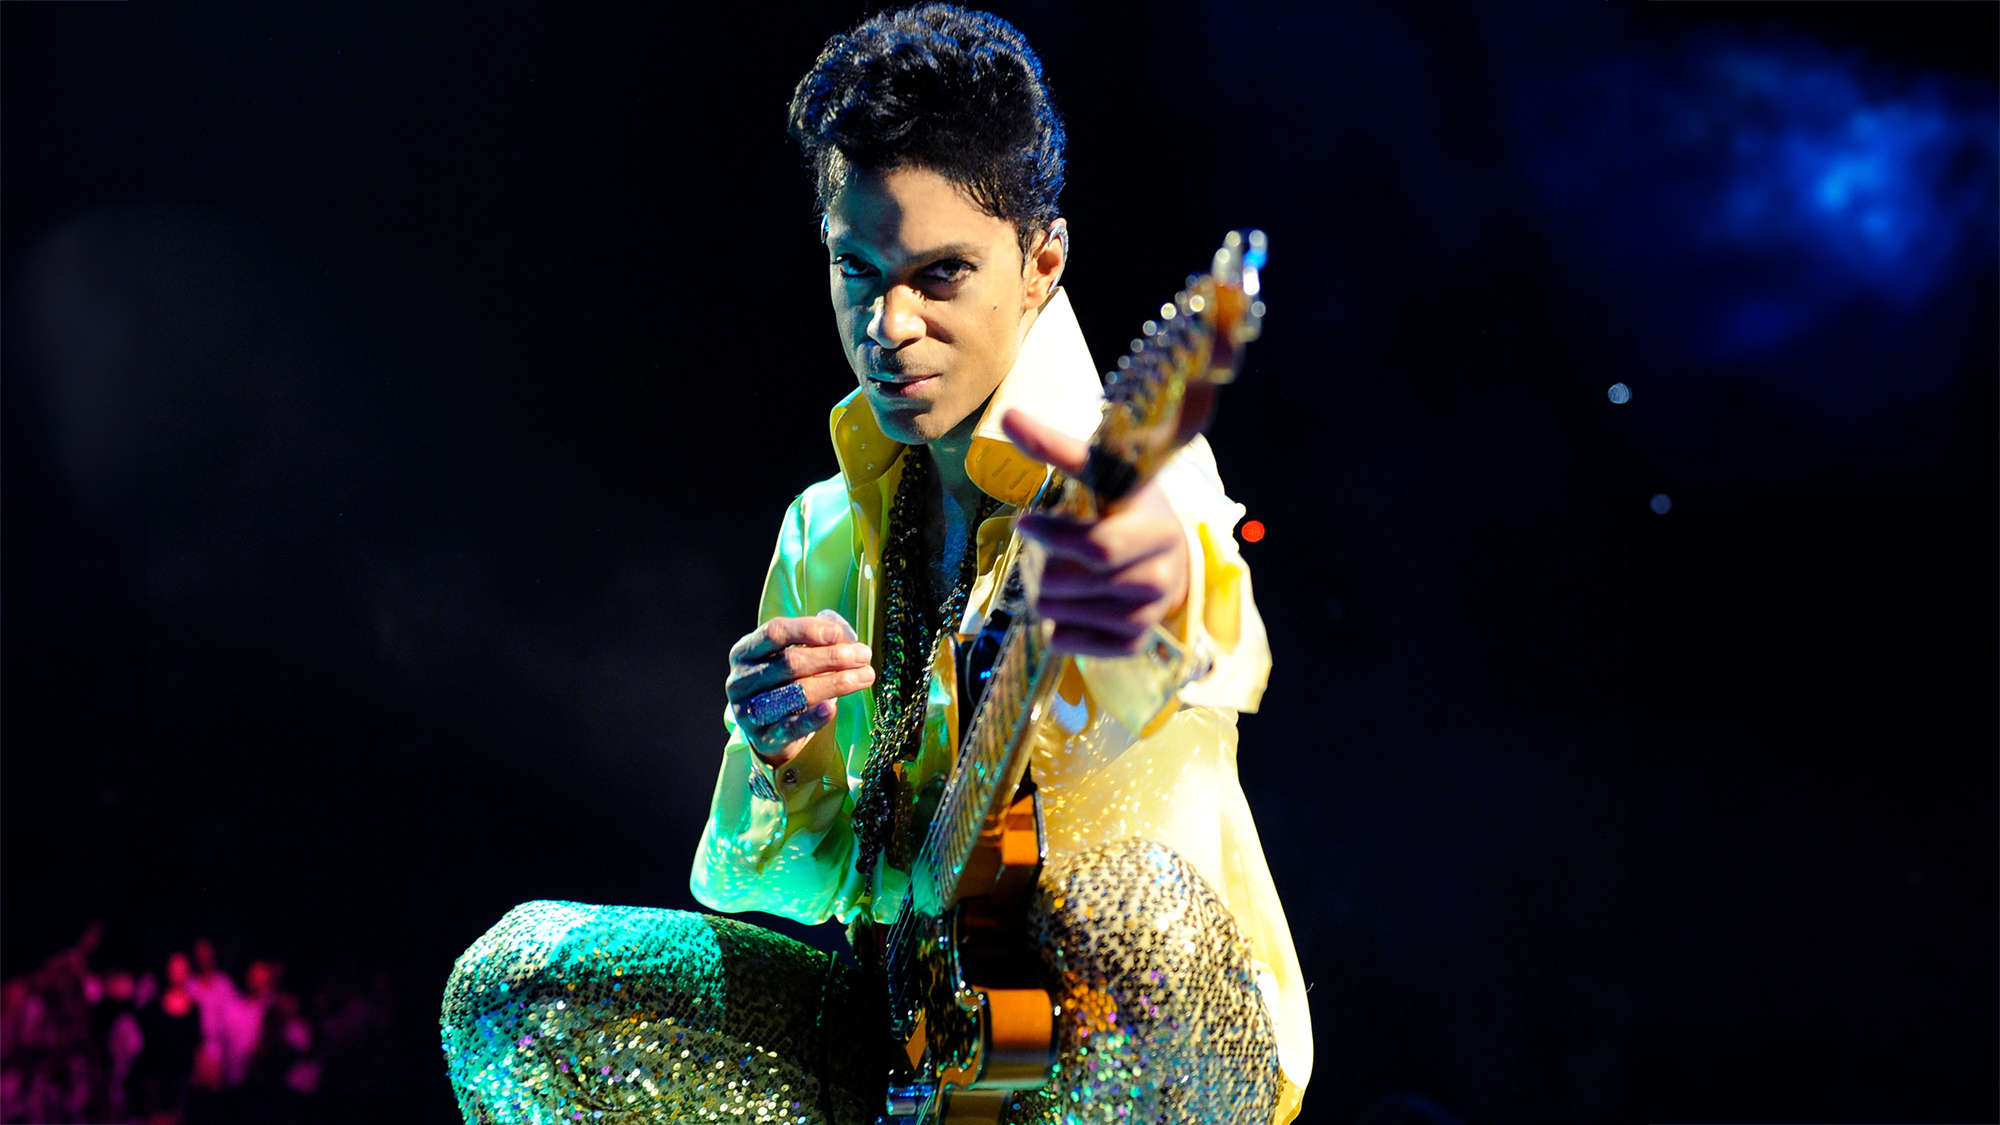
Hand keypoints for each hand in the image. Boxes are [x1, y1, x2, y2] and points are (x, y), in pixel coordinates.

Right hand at [726, 609, 874, 765]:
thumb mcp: (796, 655)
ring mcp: (748, 711)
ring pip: (794, 694)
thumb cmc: (786, 682)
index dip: (806, 630)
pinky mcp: (763, 738)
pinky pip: (791, 727)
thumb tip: (845, 636)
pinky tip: (833, 708)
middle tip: (863, 655)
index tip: (838, 634)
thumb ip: (817, 639)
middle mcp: (741, 680)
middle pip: (789, 663)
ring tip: (865, 676)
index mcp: (745, 651)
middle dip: (831, 657)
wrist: (771, 729)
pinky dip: (814, 717)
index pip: (774, 633)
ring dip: (834, 683)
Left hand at [1001, 409, 1190, 655]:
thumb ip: (1056, 448)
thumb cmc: (1123, 505)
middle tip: (1039, 549)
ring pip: (1064, 613)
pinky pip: (1073, 642)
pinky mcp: (1135, 640)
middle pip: (1070, 582)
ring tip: (1054, 575)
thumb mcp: (1101, 471)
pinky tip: (1065, 606)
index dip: (1054, 536)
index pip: (1098, 545)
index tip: (1022, 521)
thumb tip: (1008, 415)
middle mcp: (1160, 572)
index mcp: (1154, 526)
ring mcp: (1150, 611)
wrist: (1167, 552)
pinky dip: (1058, 627)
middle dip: (1041, 565)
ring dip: (1045, 593)